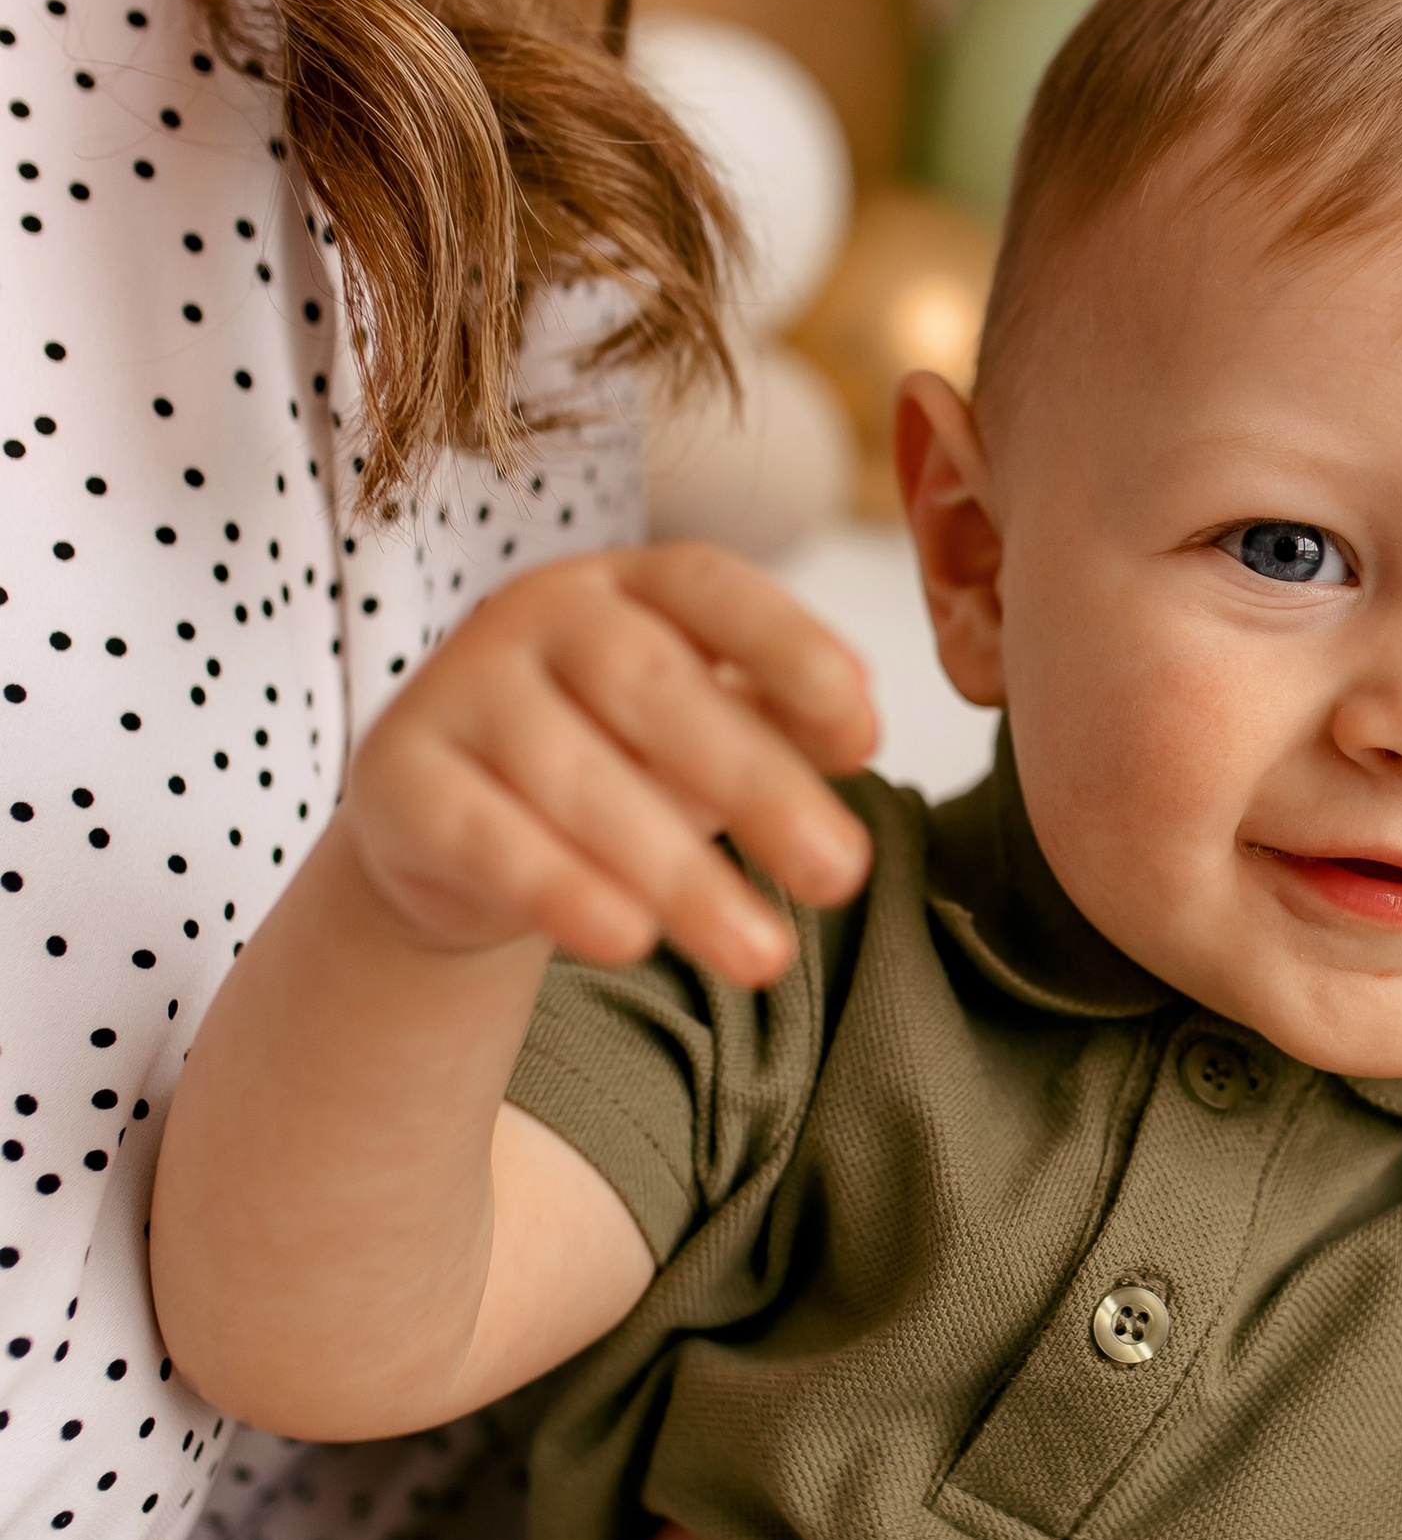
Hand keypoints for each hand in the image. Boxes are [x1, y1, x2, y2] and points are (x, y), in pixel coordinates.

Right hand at [346, 544, 878, 990]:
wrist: (453, 823)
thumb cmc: (611, 756)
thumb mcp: (701, 728)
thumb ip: (776, 713)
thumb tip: (860, 716)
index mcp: (628, 582)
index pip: (712, 587)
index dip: (791, 651)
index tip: (866, 737)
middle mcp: (537, 612)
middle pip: (653, 688)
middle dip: (759, 784)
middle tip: (843, 877)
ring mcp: (458, 688)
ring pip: (577, 779)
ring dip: (679, 873)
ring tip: (764, 957)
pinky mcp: (398, 778)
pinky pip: (488, 839)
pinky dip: (561, 891)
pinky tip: (629, 942)